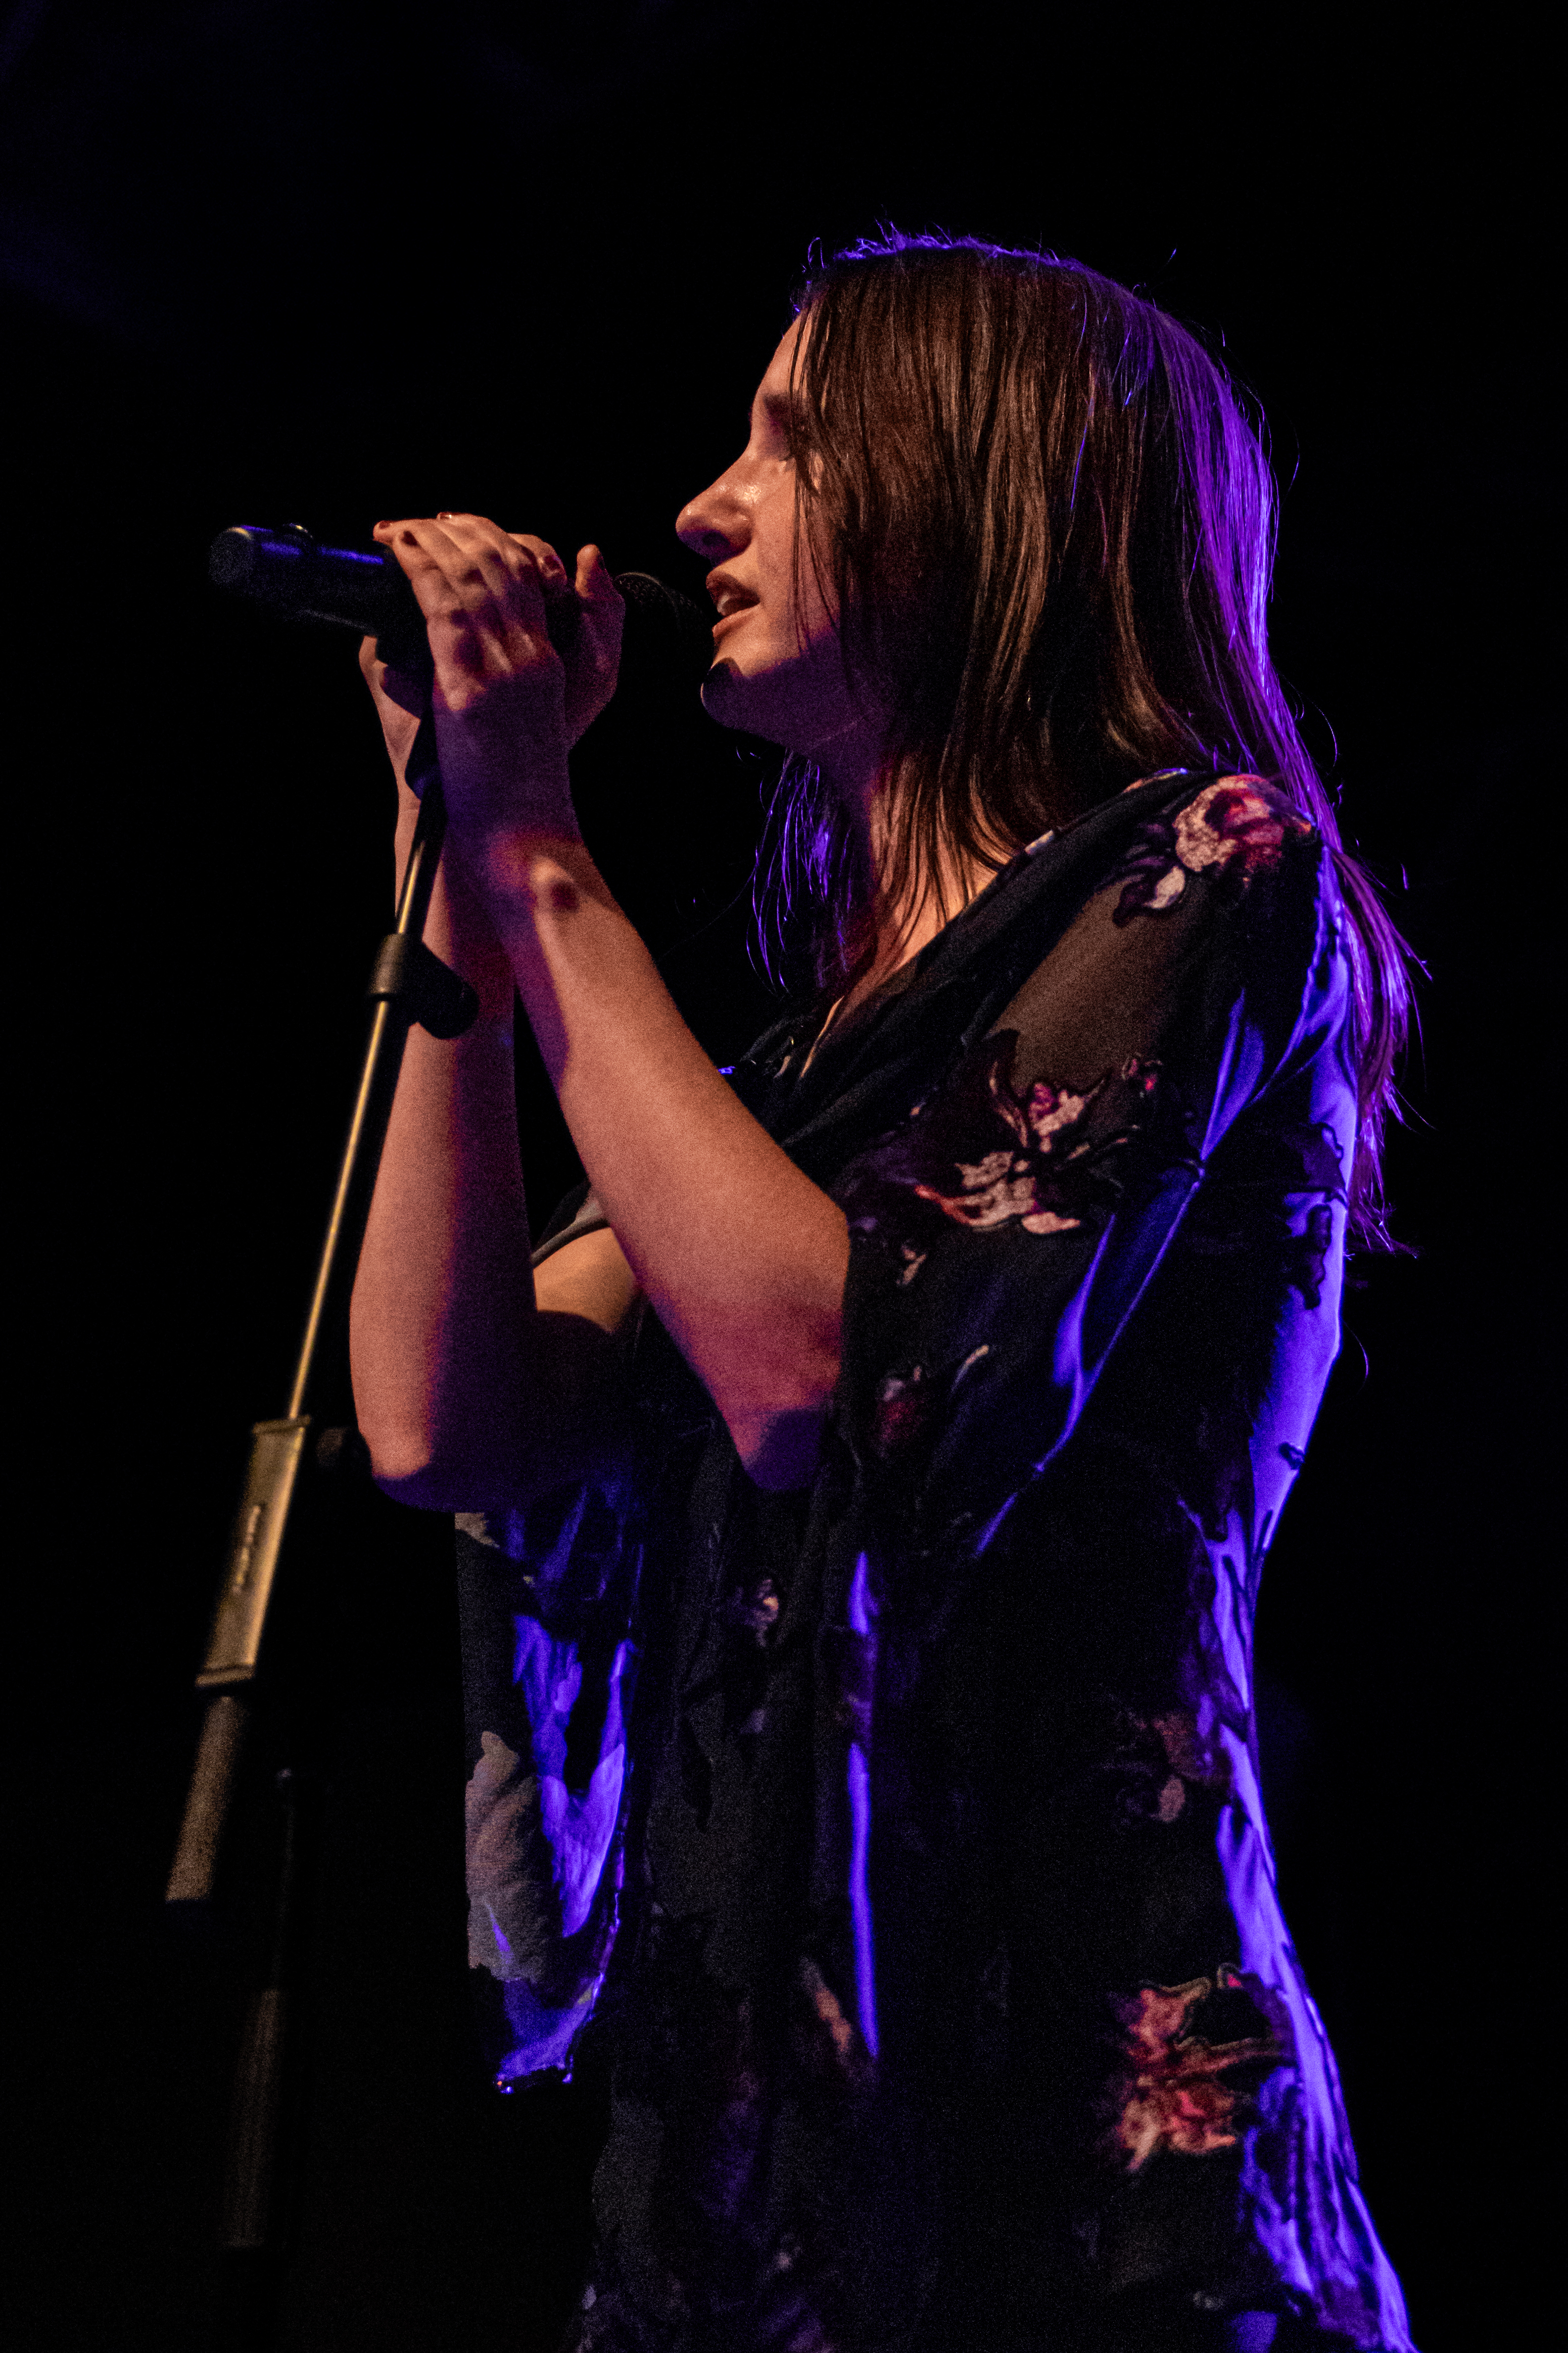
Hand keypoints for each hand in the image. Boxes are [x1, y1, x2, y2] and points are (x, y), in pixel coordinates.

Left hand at [368, 513, 624, 855]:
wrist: (518, 838)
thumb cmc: (511, 793)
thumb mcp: (513, 727)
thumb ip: (502, 670)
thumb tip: (469, 633)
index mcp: (544, 661)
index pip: (526, 574)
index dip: (491, 539)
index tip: (453, 527)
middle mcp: (530, 654)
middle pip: (501, 562)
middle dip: (458, 530)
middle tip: (419, 521)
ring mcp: (503, 667)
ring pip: (471, 574)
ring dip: (430, 540)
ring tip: (399, 528)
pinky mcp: (469, 685)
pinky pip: (444, 605)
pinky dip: (419, 567)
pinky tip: (398, 548)